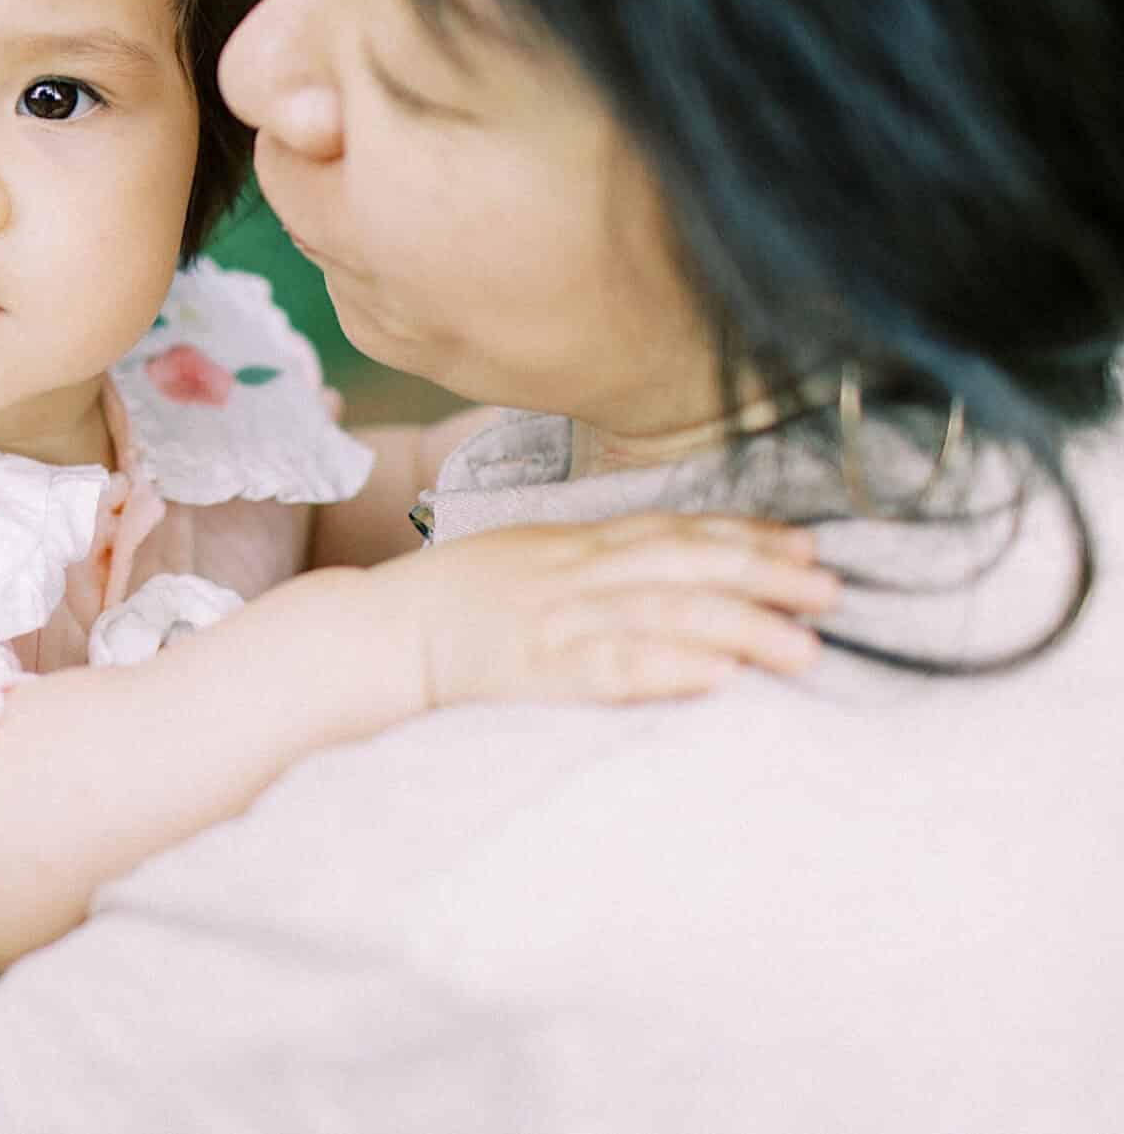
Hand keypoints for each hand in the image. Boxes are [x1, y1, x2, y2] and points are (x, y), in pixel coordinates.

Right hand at [363, 514, 838, 710]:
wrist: (379, 632)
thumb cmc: (456, 601)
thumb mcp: (528, 557)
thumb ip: (594, 556)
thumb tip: (670, 565)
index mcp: (574, 543)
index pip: (674, 530)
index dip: (746, 536)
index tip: (809, 546)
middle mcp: (574, 570)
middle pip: (683, 565)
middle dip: (763, 575)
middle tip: (832, 591)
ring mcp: (556, 616)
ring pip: (663, 612)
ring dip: (739, 626)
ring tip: (804, 649)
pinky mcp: (536, 667)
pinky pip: (610, 667)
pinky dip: (667, 670)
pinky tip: (718, 680)